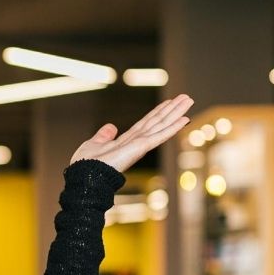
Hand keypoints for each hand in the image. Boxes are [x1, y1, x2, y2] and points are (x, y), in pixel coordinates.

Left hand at [70, 94, 193, 172]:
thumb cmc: (86, 165)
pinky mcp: (140, 148)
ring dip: (176, 113)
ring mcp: (140, 145)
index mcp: (126, 141)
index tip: (169, 102)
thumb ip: (104, 135)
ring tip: (188, 101)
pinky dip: (172, 127)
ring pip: (161, 125)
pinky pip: (159, 135)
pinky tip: (184, 119)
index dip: (158, 112)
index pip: (146, 123)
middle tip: (187, 98)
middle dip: (172, 110)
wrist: (85, 176)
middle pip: (157, 122)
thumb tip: (111, 126)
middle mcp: (136, 142)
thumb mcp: (94, 144)